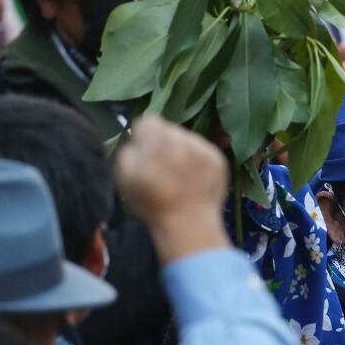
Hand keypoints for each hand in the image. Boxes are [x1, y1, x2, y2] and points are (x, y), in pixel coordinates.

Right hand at [116, 117, 230, 262]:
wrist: (189, 223)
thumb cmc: (152, 203)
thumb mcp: (124, 177)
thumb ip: (129, 151)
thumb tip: (139, 142)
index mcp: (157, 139)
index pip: (147, 121)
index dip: (143, 137)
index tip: (145, 154)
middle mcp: (183, 137)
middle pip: (169, 129)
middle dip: (163, 143)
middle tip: (163, 167)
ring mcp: (204, 148)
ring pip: (187, 138)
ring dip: (182, 151)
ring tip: (180, 176)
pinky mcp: (219, 159)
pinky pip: (204, 151)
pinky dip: (198, 161)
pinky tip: (194, 179)